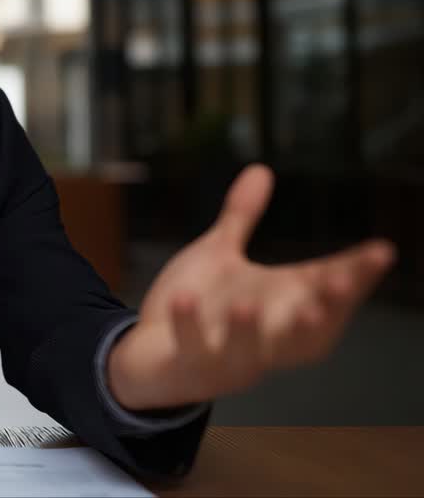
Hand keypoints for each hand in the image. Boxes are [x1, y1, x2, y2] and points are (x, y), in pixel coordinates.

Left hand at [107, 164, 395, 410]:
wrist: (148, 356)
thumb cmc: (200, 307)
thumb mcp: (220, 257)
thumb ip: (241, 219)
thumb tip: (261, 169)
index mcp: (279, 308)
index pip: (327, 293)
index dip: (356, 276)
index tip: (382, 250)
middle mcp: (264, 337)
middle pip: (307, 334)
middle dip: (328, 311)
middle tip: (343, 282)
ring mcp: (228, 356)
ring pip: (250, 352)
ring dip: (249, 329)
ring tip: (248, 304)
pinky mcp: (189, 362)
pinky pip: (191, 347)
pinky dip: (188, 324)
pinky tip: (184, 298)